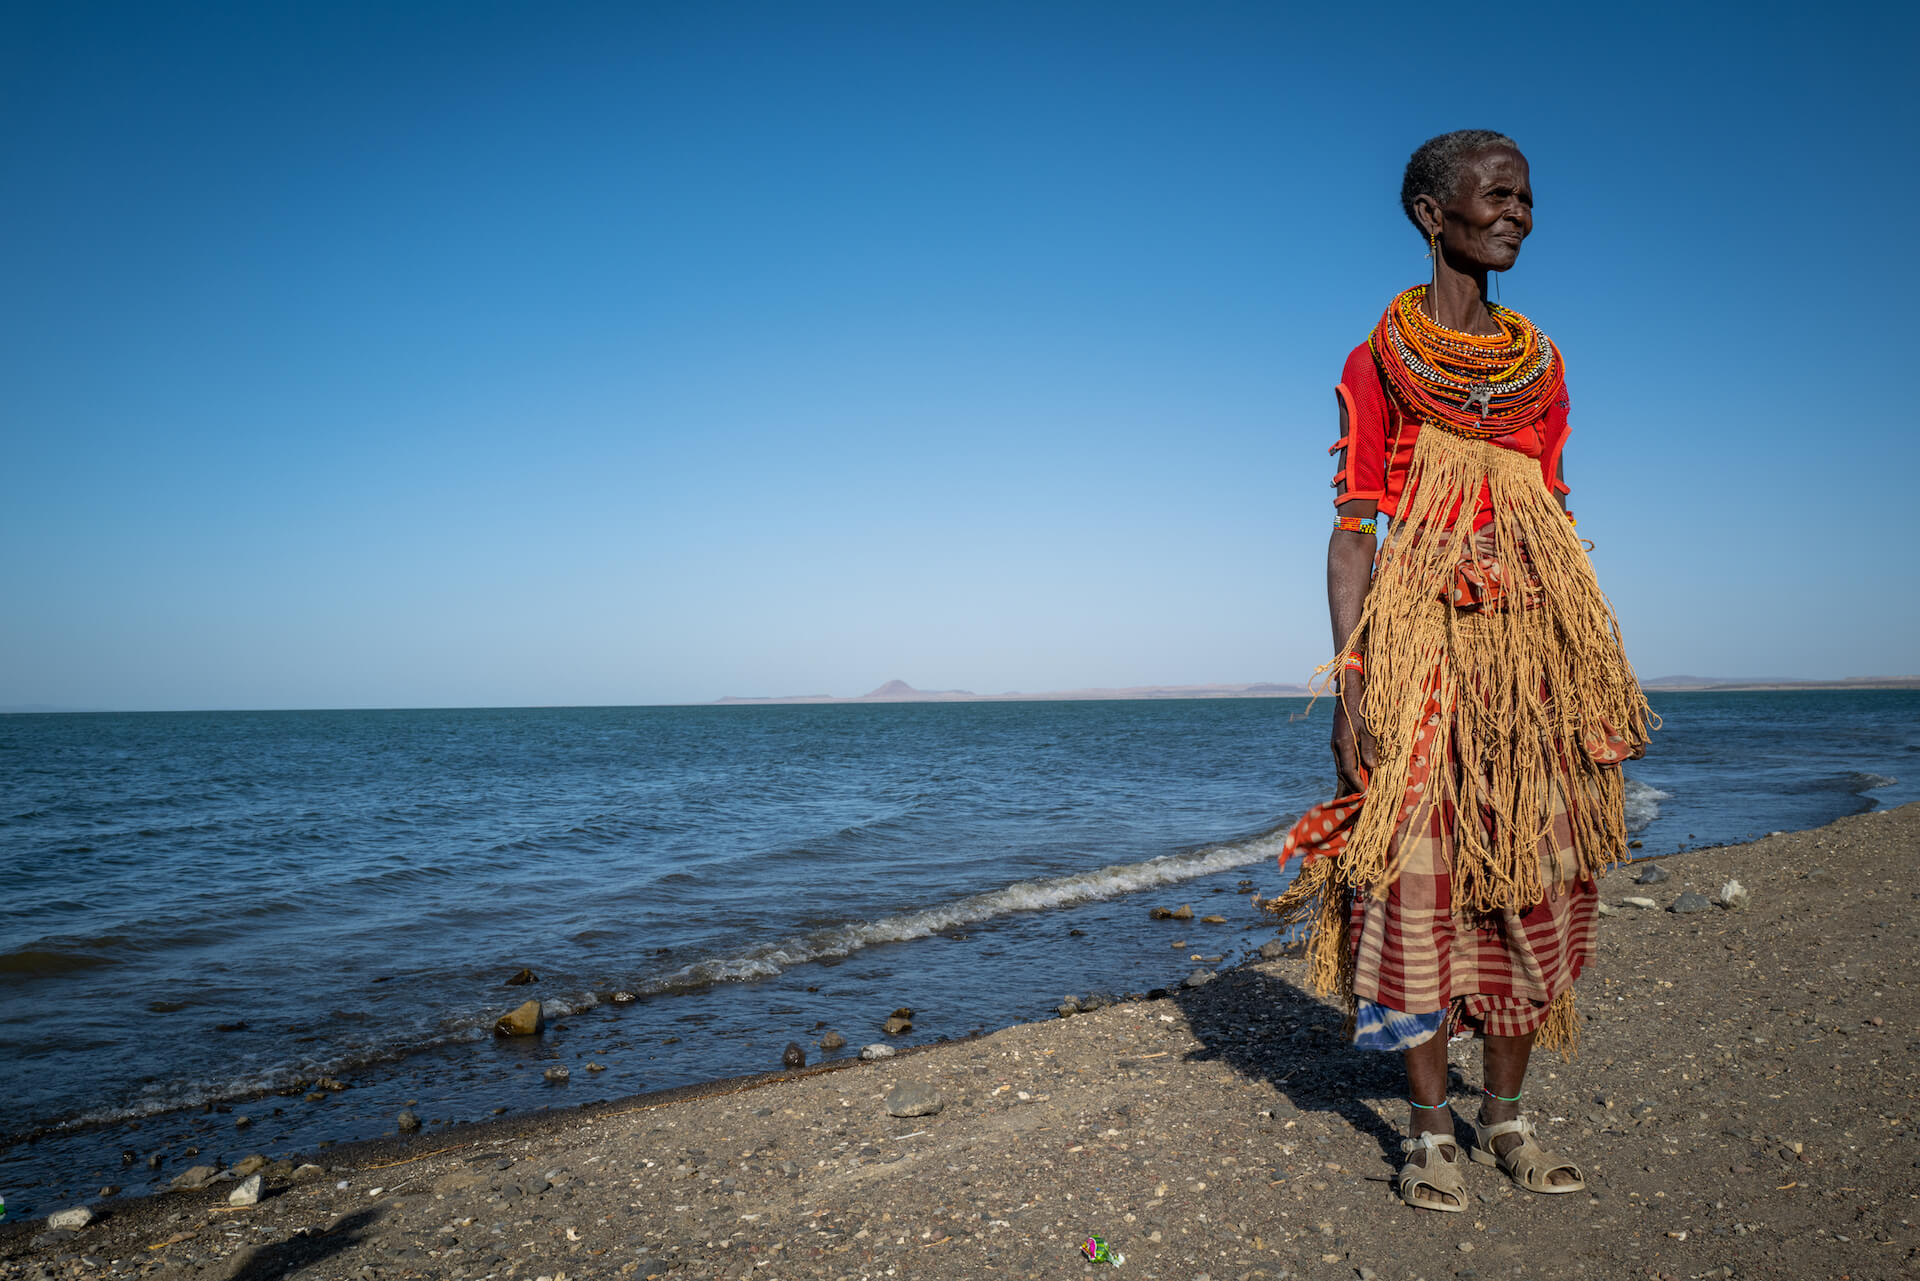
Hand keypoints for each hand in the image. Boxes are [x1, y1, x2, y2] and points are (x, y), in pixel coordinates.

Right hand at [1330, 669, 1375, 796]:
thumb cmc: (1361, 707)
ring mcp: (1335, 743)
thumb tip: (1371, 767)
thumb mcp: (1369, 727)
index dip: (1356, 785)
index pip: (1348, 772)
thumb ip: (1370, 748)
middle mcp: (1336, 746)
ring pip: (1341, 767)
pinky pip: (1342, 759)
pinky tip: (1356, 773)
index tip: (1364, 795)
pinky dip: (1348, 769)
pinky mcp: (1337, 740)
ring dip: (1349, 779)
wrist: (1348, 690)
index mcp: (1344, 744)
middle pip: (1342, 773)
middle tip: (1361, 798)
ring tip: (1359, 789)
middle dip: (1351, 786)